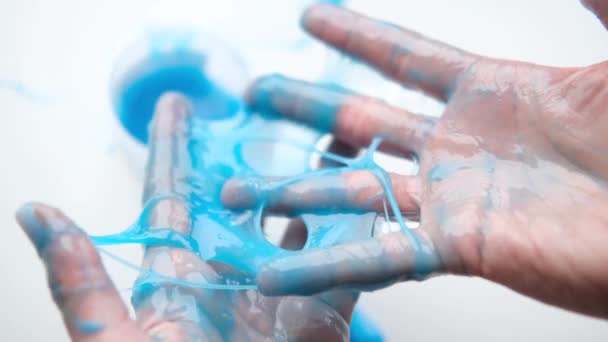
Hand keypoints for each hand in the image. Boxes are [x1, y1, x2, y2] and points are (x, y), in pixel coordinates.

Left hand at [16, 93, 356, 340]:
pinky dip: (358, 232)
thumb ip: (81, 283)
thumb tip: (35, 211)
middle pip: (242, 198)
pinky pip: (345, 265)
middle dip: (251, 151)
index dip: (174, 147)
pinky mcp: (322, 317)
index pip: (174, 195)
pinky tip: (365, 197)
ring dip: (309, 182)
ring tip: (320, 139)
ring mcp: (279, 294)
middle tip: (260, 105)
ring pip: (297, 222)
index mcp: (178, 278)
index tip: (176, 103)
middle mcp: (230, 277)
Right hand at [221, 2, 607, 317]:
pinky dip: (323, 264)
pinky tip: (276, 267)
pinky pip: (376, 255)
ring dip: (292, 192)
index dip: (355, 34)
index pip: (402, 56)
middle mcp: (458, 145)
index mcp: (489, 92)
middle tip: (253, 92)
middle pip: (359, 120)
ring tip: (237, 190)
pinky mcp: (456, 248)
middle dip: (302, 106)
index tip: (309, 15)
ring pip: (352, 191)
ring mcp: (451, 198)